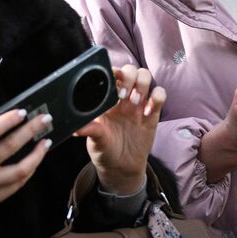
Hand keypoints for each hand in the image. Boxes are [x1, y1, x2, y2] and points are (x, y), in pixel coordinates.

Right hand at [0, 99, 53, 237]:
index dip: (7, 121)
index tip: (22, 112)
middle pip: (9, 147)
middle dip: (30, 131)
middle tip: (45, 119)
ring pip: (20, 170)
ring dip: (37, 155)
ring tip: (46, 141)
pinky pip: (17, 184)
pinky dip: (29, 171)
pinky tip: (35, 160)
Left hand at [75, 65, 166, 194]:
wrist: (122, 167)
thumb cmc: (105, 151)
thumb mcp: (95, 141)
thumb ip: (90, 130)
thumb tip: (76, 128)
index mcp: (107, 99)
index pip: (112, 74)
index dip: (114, 71)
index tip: (113, 79)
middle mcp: (123, 97)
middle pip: (131, 70)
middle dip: (129, 77)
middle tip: (124, 96)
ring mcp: (139, 103)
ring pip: (146, 77)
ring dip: (142, 85)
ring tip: (135, 102)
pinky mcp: (153, 112)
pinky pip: (160, 94)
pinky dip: (156, 98)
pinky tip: (147, 112)